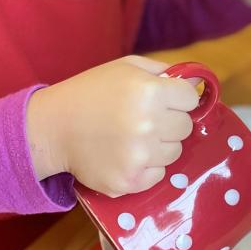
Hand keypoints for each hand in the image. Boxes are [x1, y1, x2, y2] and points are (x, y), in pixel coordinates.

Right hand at [27, 56, 198, 196]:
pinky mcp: (129, 182)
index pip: (190, 99)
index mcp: (149, 92)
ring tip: (131, 137)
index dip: (177, 98)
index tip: (163, 99)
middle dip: (170, 121)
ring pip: (174, 152)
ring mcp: (139, 157)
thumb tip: (197, 82)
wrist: (53, 127)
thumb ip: (164, 71)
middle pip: (186, 127)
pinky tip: (124, 154)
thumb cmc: (91, 92)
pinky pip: (158, 174)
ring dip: (159, 145)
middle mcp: (148, 125)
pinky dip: (146, 167)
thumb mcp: (126, 67)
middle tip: (143, 119)